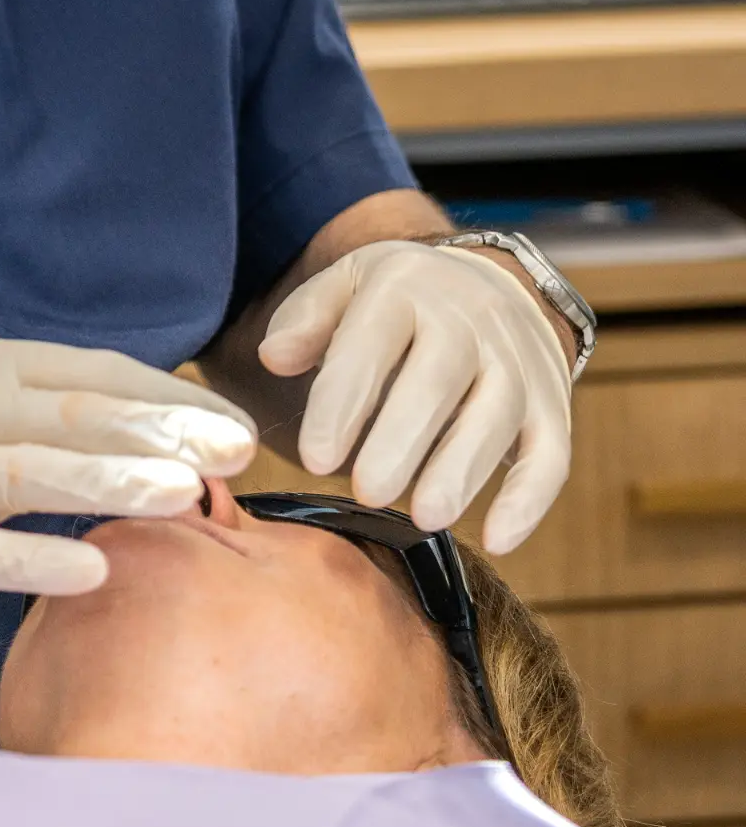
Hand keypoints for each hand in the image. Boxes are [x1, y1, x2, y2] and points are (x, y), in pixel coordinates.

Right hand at [0, 334, 255, 619]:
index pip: (82, 370)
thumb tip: (73, 407)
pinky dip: (38, 557)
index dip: (157, 393)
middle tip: (235, 450)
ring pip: (39, 470)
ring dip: (119, 480)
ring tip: (189, 494)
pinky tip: (93, 571)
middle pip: (76, 412)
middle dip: (163, 429)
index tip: (218, 415)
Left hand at [258, 240, 570, 553]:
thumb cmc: (402, 302)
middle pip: (439, 377)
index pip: (370, 343)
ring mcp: (518, 361)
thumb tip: (273, 357)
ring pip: (498, 414)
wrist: (493, 285)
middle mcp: (470, 318)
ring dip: (463, 470)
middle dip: (402, 439)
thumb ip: (308, 319)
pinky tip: (497, 541)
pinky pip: (551, 453)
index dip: (342, 402)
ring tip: (424, 517)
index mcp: (405, 286)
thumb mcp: (349, 286)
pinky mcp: (553, 404)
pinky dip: (530, 500)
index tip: (313, 460)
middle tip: (367, 492)